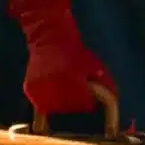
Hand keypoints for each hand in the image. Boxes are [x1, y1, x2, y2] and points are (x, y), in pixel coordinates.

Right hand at [3, 0, 115, 119]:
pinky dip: (48, 99)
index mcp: (72, 84)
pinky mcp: (30, 90)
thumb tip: (114, 99)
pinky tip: (52, 88)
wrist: (49, 36)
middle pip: (70, 108)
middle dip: (76, 101)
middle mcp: (54, 90)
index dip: (89, 99)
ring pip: (56, 108)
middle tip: (76, 87)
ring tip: (64, 86)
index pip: (85, 105)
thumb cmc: (75, 51)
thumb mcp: (94, 66)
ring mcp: (39, 91)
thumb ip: (104, 84)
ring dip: (62, 102)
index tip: (89, 91)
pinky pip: (43, 103)